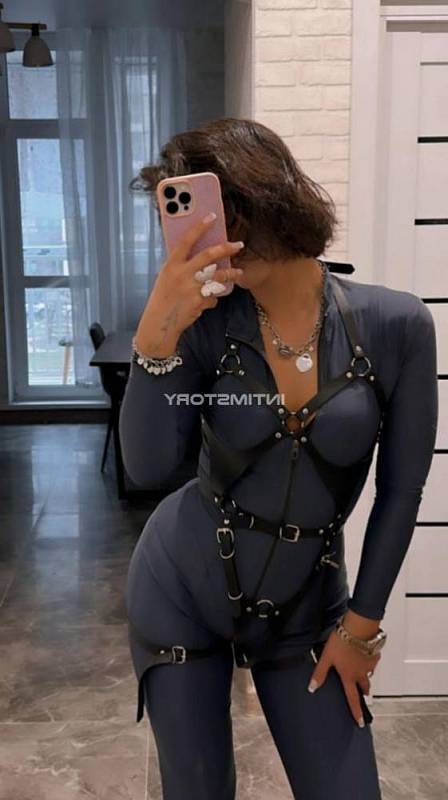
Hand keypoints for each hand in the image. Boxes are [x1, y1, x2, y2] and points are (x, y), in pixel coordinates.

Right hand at [134, 213, 244, 356]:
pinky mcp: (200, 302)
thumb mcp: (166, 277)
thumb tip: (199, 256)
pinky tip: (210, 300)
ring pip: (218, 276)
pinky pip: (214, 296)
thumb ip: (180, 266)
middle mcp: (182, 274)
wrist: (160, 323)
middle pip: (209, 255)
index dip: (199, 227)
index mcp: (172, 265)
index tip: (211, 217)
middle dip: (226, 249)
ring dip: (231, 274)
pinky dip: (214, 298)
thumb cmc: (163, 299)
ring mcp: (192, 288)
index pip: (187, 240)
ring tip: (238, 272)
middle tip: (238, 245)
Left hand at [307, 628, 381, 726]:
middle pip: (365, 687)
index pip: (352, 698)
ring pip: (369, 674)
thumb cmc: (341, 642)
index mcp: (349, 676)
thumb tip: (312, 688)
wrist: (358, 628)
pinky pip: (372, 661)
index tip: (361, 722)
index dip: (356, 712)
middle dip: (364, 692)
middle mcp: (361, 673)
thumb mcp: (326, 657)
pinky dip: (368, 660)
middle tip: (363, 694)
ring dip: (366, 676)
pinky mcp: (375, 653)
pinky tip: (364, 654)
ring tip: (362, 673)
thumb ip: (320, 673)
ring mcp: (369, 663)